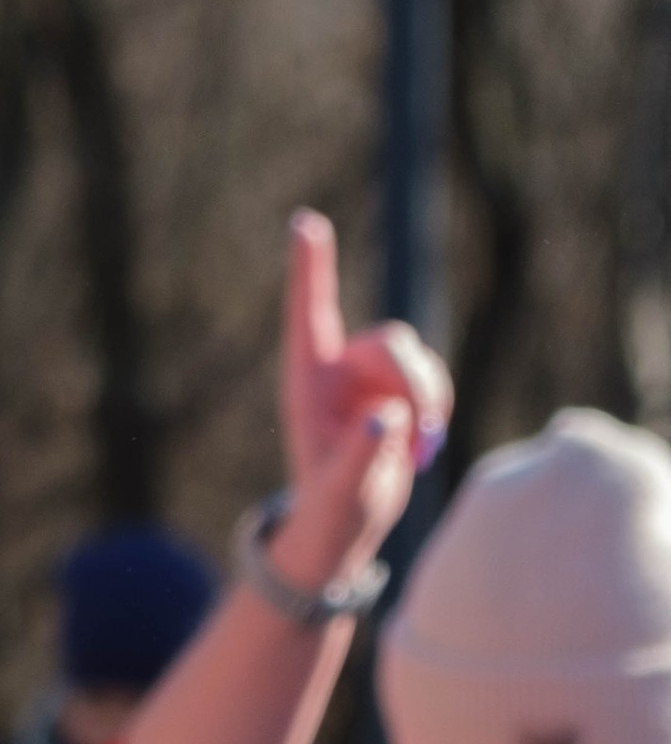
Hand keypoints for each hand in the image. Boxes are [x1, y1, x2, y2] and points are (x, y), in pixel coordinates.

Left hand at [271, 209, 451, 590]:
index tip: (305, 222)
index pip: (308, 313)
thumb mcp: (344, 488)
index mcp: (307, 382)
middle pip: (388, 342)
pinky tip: (421, 441)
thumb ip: (362, 453)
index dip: (309, 268)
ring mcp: (371, 377)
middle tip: (423, 423)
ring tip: (416, 446)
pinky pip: (433, 377)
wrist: (349, 521)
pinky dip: (438, 405)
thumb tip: (387, 418)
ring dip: (428, 396)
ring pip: (416, 358)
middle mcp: (338, 370)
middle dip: (412, 377)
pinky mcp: (401, 390)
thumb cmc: (332, 506)